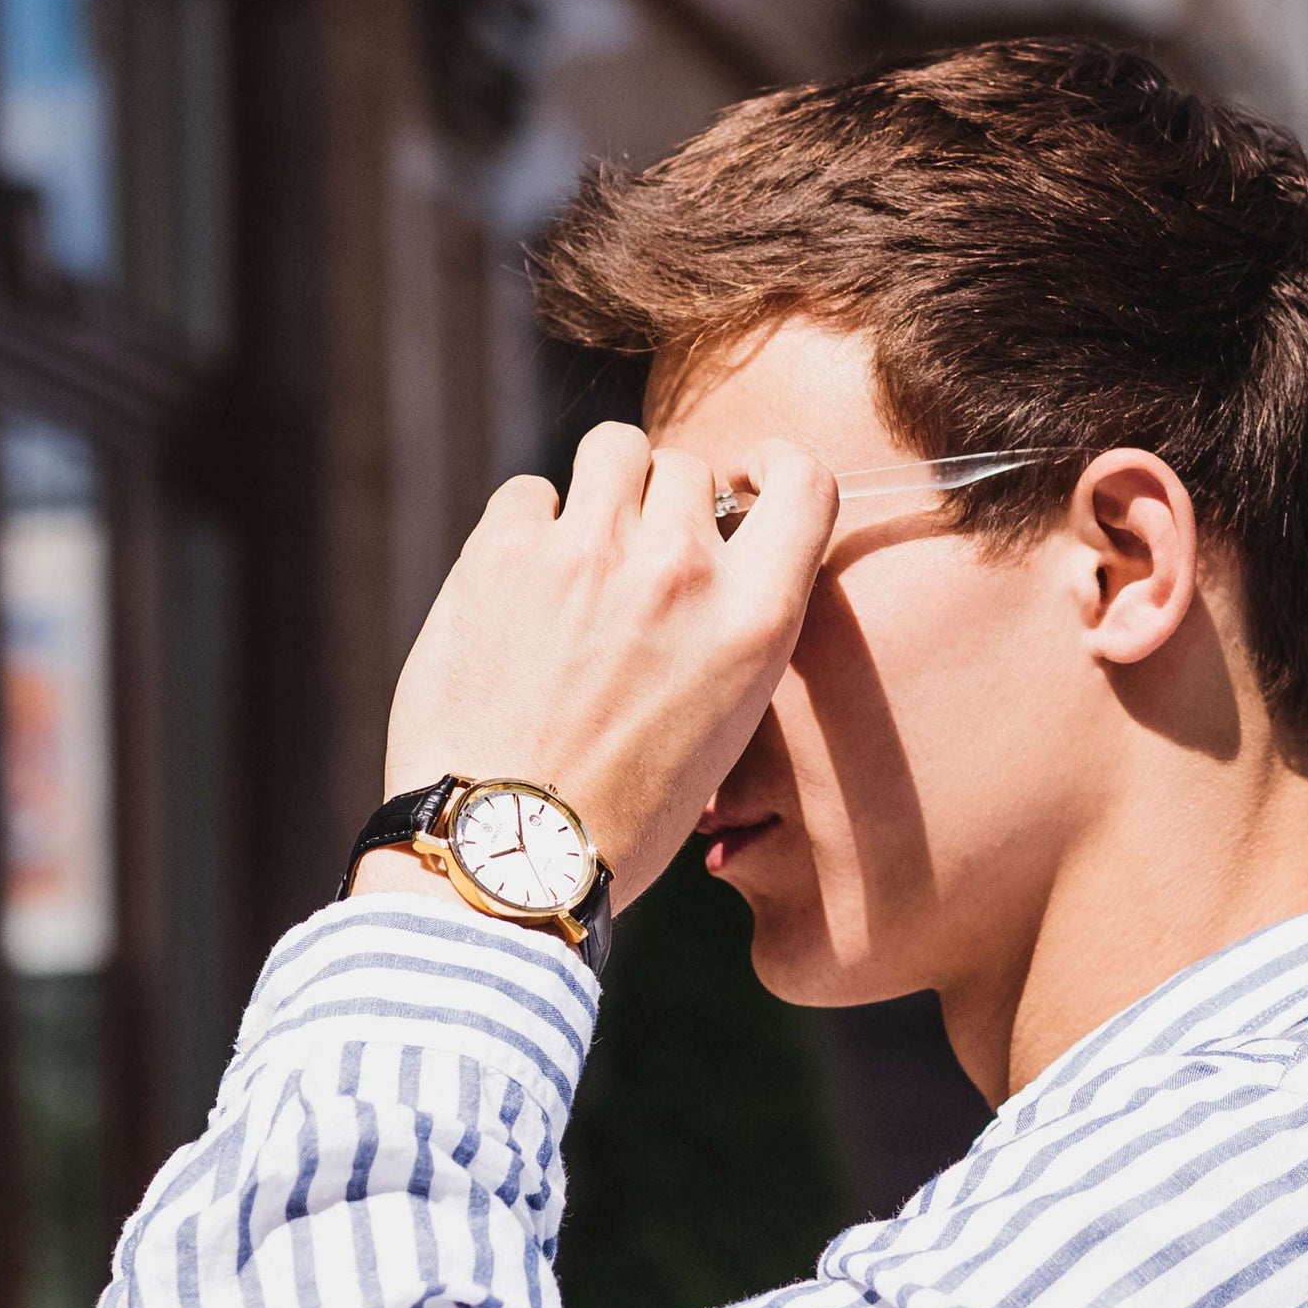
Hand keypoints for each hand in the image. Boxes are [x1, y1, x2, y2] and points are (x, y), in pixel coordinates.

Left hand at [353, 423, 837, 908]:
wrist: (505, 855)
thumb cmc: (618, 820)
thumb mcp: (723, 735)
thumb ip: (728, 636)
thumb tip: (706, 574)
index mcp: (754, 621)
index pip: (803, 481)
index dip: (772, 466)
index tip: (744, 484)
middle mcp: (682, 569)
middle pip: (685, 467)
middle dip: (663, 505)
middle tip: (632, 571)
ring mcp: (588, 551)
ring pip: (611, 451)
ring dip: (602, 492)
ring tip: (578, 560)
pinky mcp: (503, 552)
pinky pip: (527, 493)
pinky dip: (526, 529)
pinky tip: (517, 593)